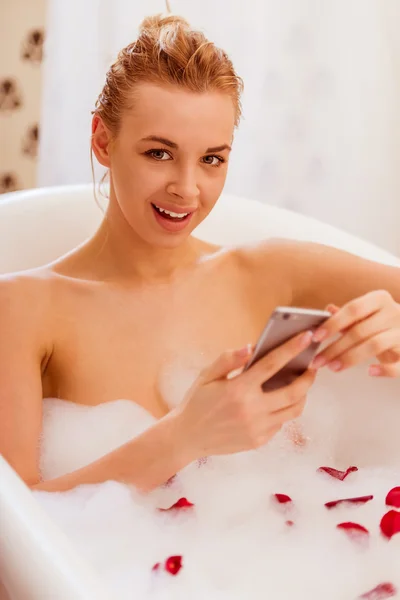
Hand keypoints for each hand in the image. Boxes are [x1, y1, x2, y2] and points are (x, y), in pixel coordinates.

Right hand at [174, 331, 316, 460]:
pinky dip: (285, 410)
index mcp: (238, 389)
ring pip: (293, 410)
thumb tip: (251, 347)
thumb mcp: (207, 376)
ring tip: (302, 384)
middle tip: (312, 366)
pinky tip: (280, 401)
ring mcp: (257, 428)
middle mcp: (252, 410)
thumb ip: (228, 359)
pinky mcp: (259, 441)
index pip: (272, 364)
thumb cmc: (197, 402)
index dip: (291, 349)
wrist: (187, 437)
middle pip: (293, 392)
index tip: (306, 337)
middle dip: (308, 377)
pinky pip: (281, 423)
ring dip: (303, 395)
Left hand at [310, 290, 399, 376]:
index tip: (316, 337)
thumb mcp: (368, 315)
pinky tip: (370, 372)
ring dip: (350, 358)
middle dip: (335, 347)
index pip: (353, 309)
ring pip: (374, 345)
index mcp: (380, 300)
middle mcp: (394, 313)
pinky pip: (398, 364)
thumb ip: (348, 315)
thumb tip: (327, 310)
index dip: (333, 323)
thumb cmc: (384, 324)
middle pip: (360, 331)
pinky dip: (384, 369)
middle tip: (318, 360)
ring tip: (333, 367)